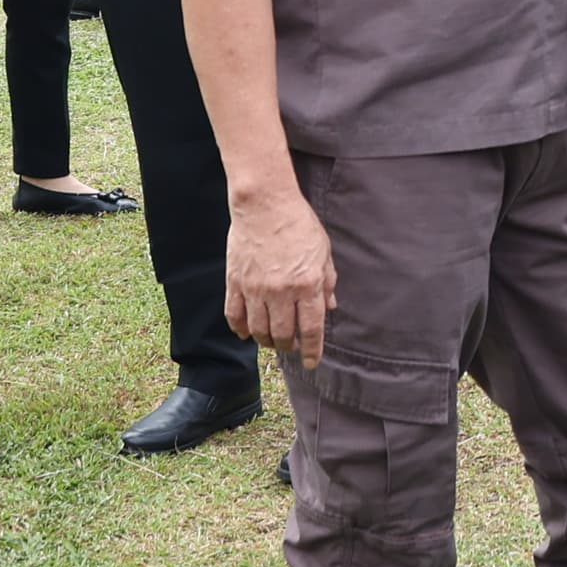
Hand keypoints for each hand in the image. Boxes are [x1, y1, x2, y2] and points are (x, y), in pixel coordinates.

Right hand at [225, 188, 339, 365]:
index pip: (310, 329)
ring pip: (258, 330)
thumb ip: (327, 281)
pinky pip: (235, 316)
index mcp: (307, 284)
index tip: (311, 363)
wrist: (264, 204)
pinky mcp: (235, 282)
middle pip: (282, 334)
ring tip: (272, 340)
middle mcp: (281, 291)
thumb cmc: (299, 224)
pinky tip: (246, 333)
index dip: (311, 351)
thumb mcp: (323, 251)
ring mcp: (255, 288)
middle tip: (290, 345)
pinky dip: (240, 329)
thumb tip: (331, 307)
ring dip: (266, 340)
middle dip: (288, 346)